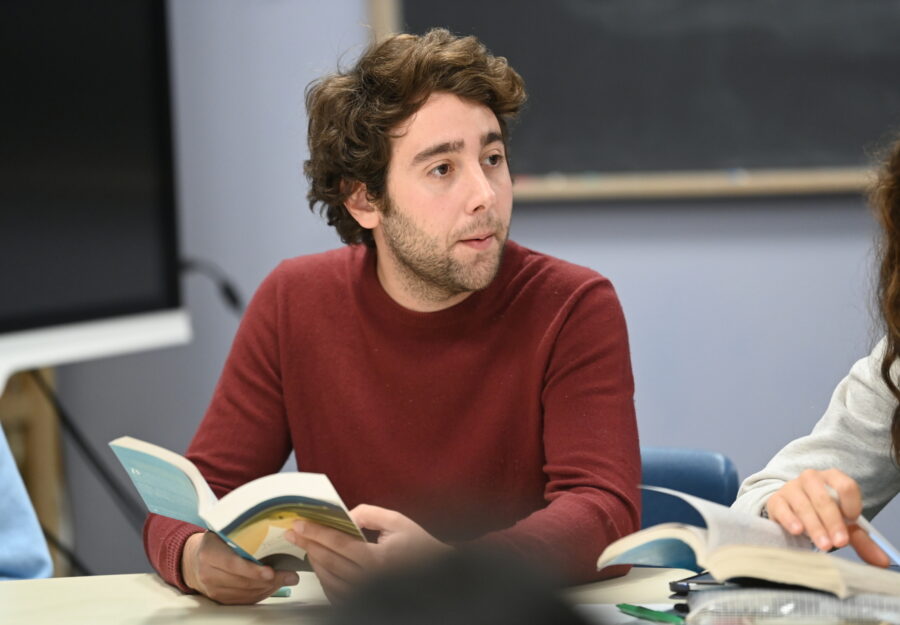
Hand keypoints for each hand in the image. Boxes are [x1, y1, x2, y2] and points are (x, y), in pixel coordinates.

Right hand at [181, 531, 298, 604]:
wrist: (192, 559)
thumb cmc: (214, 542)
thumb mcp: (222, 532)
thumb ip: (241, 534)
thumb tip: (273, 530)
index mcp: (209, 553)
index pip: (233, 564)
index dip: (252, 570)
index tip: (270, 572)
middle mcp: (208, 574)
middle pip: (243, 582)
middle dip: (270, 580)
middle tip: (291, 576)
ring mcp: (213, 589)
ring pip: (246, 593)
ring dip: (269, 588)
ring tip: (286, 580)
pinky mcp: (219, 599)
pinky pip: (243, 600)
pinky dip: (261, 594)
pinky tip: (273, 586)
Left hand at [285, 504, 450, 599]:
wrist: (434, 572)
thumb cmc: (418, 547)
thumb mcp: (398, 522)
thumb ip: (370, 514)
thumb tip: (346, 516)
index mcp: (378, 560)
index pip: (339, 544)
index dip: (316, 533)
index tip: (300, 524)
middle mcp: (369, 581)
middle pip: (328, 561)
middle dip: (307, 544)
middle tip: (293, 532)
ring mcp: (364, 595)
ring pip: (328, 578)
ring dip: (313, 560)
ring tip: (305, 545)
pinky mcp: (361, 602)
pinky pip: (334, 592)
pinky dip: (323, 578)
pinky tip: (319, 565)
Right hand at [765, 468, 888, 566]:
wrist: (792, 509)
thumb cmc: (821, 514)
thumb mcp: (843, 524)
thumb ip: (862, 540)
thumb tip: (882, 561)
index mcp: (832, 478)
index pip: (846, 485)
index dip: (851, 504)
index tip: (853, 522)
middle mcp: (811, 478)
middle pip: (824, 497)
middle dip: (833, 522)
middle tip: (840, 542)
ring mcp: (791, 487)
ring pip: (804, 505)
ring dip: (815, 526)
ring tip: (824, 545)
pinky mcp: (776, 500)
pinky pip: (782, 508)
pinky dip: (790, 519)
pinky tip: (797, 530)